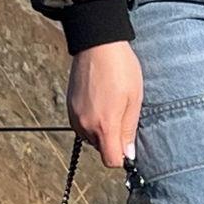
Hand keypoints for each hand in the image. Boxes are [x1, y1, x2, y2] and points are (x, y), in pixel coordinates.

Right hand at [67, 41, 143, 169]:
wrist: (97, 44)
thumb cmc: (121, 68)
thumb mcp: (134, 98)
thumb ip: (129, 129)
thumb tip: (128, 154)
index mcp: (104, 125)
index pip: (111, 160)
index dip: (122, 157)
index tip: (129, 144)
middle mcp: (85, 125)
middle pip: (101, 149)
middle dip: (112, 140)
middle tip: (123, 115)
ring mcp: (75, 117)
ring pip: (91, 137)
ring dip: (101, 130)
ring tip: (112, 105)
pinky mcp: (69, 107)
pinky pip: (82, 125)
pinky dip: (92, 120)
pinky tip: (101, 101)